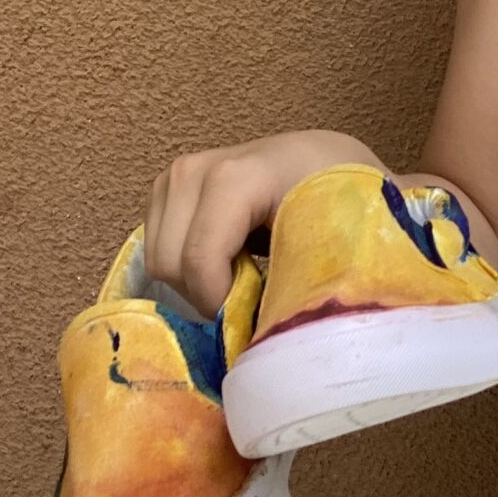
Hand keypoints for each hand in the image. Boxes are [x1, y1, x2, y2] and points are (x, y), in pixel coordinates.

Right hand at [145, 129, 385, 316]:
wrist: (328, 160)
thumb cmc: (342, 197)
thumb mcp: (340, 239)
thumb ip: (313, 283)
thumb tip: (290, 336)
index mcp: (243, 175)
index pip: (200, 258)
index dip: (220, 304)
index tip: (255, 319)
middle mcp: (198, 168)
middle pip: (170, 263)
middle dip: (207, 297)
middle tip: (253, 303)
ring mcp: (177, 175)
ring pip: (157, 260)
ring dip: (196, 285)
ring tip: (245, 281)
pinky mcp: (165, 188)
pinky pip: (156, 249)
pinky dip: (187, 270)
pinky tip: (228, 263)